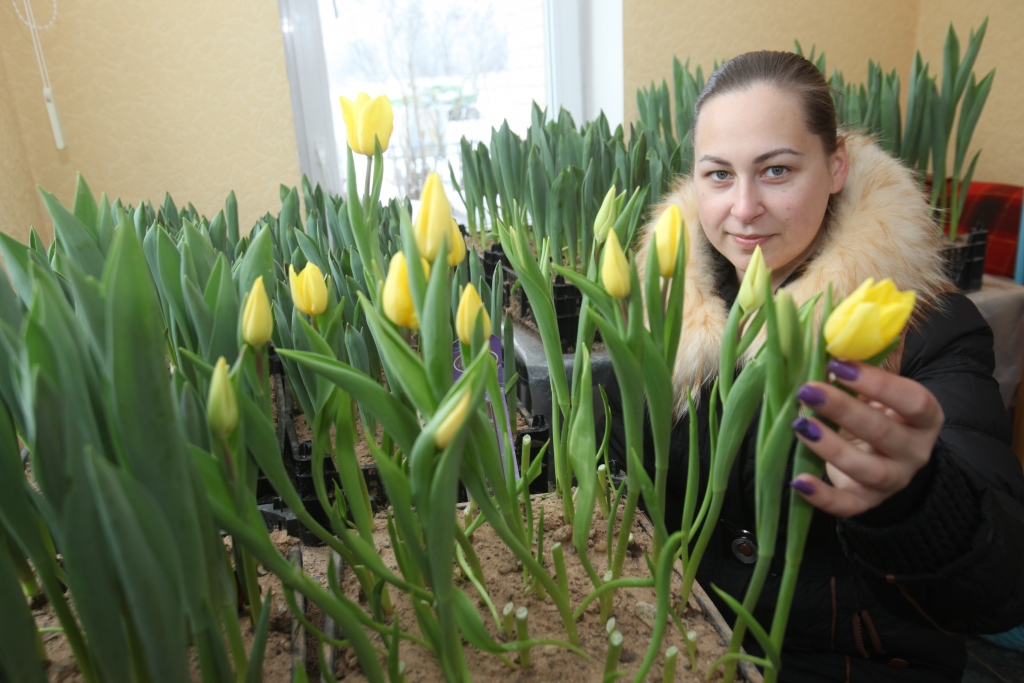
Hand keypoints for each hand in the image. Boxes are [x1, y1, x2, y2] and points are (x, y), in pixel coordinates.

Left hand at [788, 359, 943, 517]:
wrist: (884, 458)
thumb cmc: (874, 411)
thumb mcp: (873, 391)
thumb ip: (854, 369)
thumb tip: (816, 342)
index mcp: (923, 417)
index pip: (912, 401)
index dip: (878, 383)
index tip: (839, 364)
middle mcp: (915, 451)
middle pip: (884, 433)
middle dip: (844, 410)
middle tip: (807, 390)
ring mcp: (892, 480)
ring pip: (868, 470)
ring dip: (832, 448)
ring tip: (800, 426)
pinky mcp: (866, 502)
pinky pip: (846, 506)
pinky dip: (822, 497)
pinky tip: (798, 481)